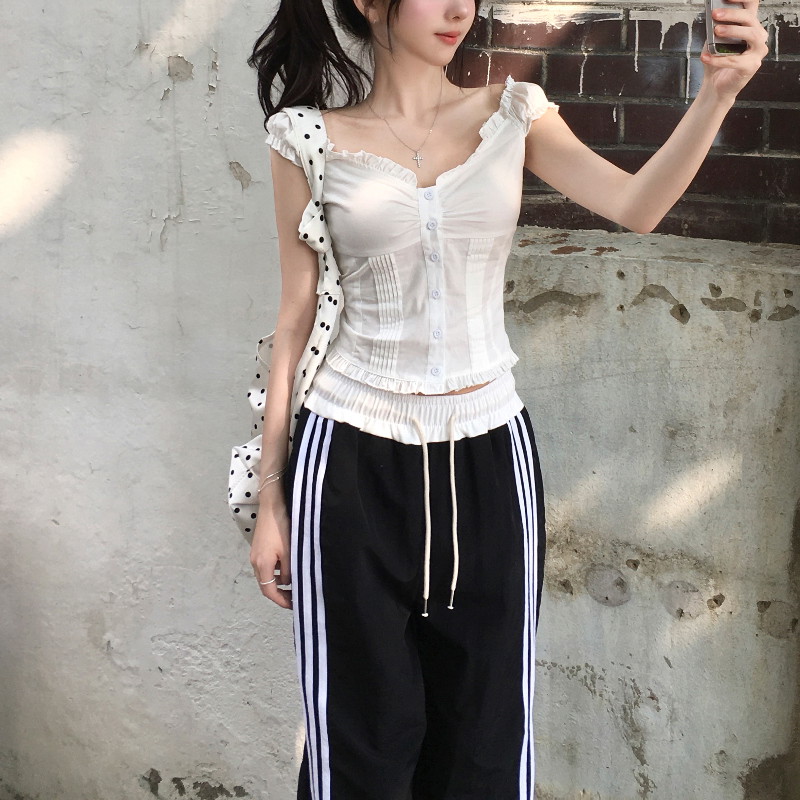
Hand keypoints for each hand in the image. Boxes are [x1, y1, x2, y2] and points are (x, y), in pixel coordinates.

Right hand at [249, 486, 292, 609]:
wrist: (272, 505)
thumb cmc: (281, 527)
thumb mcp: (289, 552)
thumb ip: (289, 571)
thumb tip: (288, 582)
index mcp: (262, 565)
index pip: (269, 591)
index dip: (281, 600)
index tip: (293, 605)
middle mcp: (255, 561)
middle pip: (266, 584)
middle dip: (280, 592)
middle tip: (295, 596)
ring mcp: (255, 553)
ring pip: (267, 574)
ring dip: (279, 580)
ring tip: (295, 581)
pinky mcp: (258, 546)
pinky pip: (267, 564)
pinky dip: (276, 569)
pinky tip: (288, 565)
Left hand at [700, 0, 768, 102]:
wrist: (715, 86)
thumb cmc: (717, 60)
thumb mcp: (713, 40)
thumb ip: (716, 27)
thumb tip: (713, 14)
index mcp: (750, 27)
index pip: (752, 6)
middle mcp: (758, 37)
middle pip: (751, 19)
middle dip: (732, 14)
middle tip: (715, 14)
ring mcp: (757, 52)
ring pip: (752, 34)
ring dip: (733, 30)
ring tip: (716, 30)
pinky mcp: (751, 67)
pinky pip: (736, 60)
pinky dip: (719, 58)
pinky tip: (705, 57)